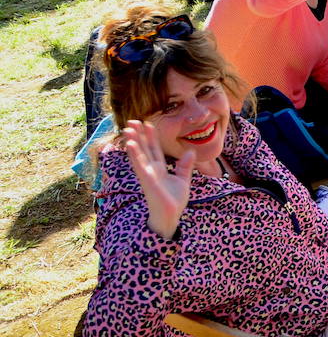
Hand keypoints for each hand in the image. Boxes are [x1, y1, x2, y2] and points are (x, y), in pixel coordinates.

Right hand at [123, 119, 193, 239]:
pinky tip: (131, 144)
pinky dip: (135, 155)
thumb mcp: (183, 180)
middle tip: (132, 121)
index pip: (154, 149)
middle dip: (139, 135)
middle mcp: (151, 170)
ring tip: (128, 128)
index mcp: (159, 169)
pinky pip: (140, 165)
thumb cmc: (174, 201)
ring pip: (139, 154)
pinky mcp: (147, 180)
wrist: (171, 216)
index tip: (148, 124)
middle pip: (144, 148)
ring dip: (133, 141)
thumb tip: (190, 152)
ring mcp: (148, 174)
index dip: (151, 137)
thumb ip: (185, 166)